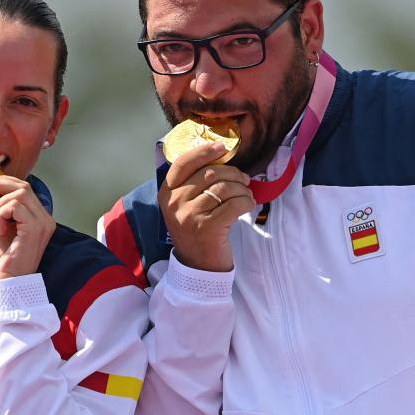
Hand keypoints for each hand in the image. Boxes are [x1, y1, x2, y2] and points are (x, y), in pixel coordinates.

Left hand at [0, 175, 56, 280]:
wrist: (8, 282)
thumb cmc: (5, 260)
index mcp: (39, 217)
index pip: (25, 188)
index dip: (3, 183)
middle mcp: (45, 218)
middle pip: (23, 186)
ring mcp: (43, 223)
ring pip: (19, 194)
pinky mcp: (35, 228)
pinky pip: (15, 206)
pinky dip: (1, 214)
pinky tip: (0, 230)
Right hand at [159, 141, 254, 271]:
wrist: (198, 267)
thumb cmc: (196, 231)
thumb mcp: (185, 205)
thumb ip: (194, 183)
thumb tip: (221, 156)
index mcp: (167, 193)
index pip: (183, 162)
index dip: (204, 152)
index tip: (222, 147)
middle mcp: (175, 202)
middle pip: (210, 173)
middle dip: (233, 173)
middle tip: (244, 180)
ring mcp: (190, 215)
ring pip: (225, 187)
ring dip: (242, 189)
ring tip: (245, 195)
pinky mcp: (208, 227)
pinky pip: (235, 204)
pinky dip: (247, 202)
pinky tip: (248, 205)